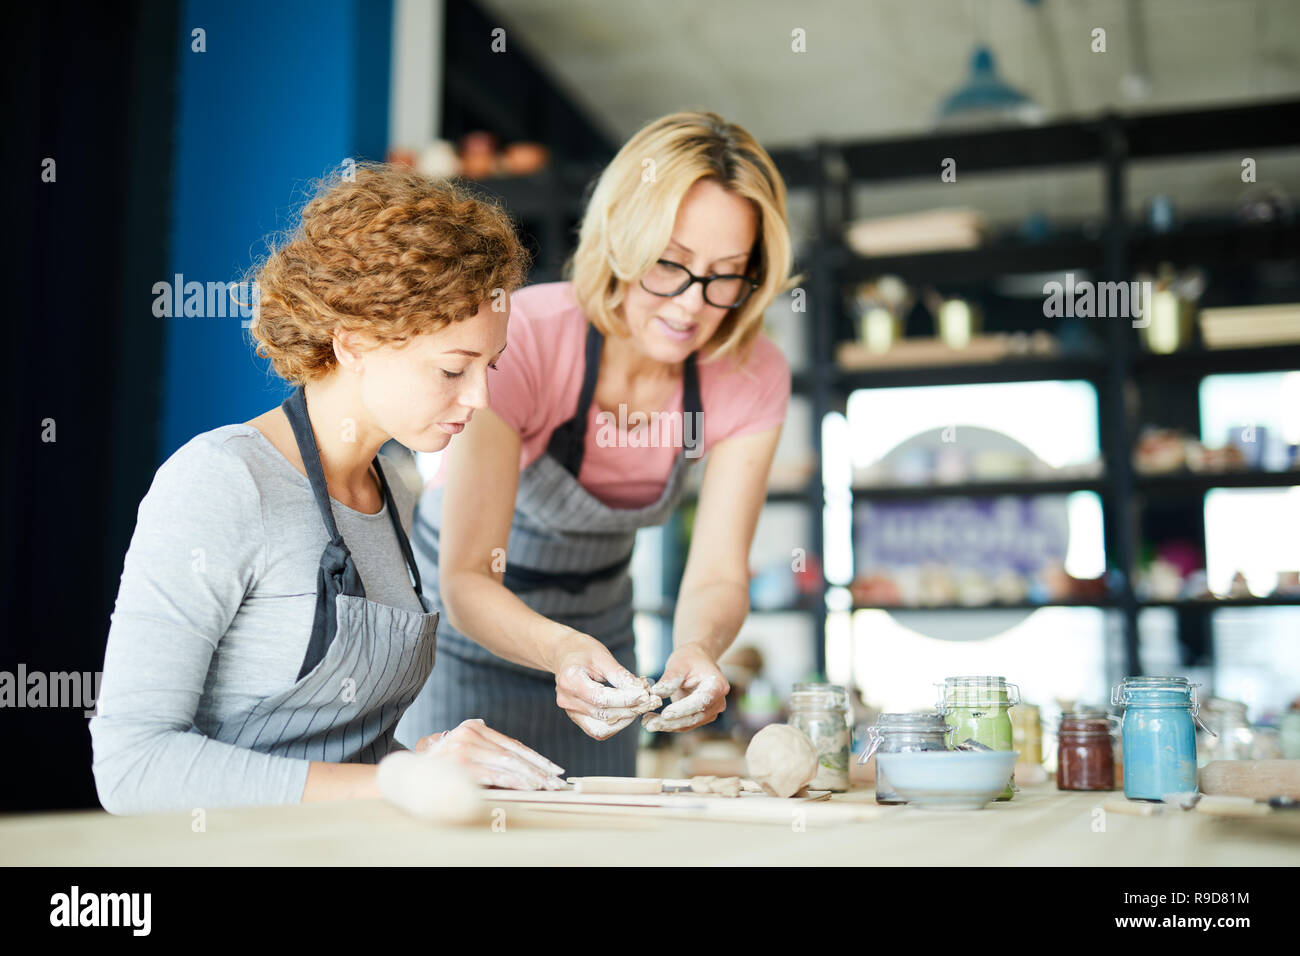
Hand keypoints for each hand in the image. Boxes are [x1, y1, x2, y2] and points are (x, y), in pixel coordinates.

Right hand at [416, 718, 566, 788]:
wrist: (403, 774)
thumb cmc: (439, 767)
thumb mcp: (463, 751)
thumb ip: (487, 752)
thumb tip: (521, 765)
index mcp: (473, 727)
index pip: (512, 744)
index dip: (536, 758)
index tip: (554, 769)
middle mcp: (469, 733)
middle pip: (513, 753)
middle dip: (538, 769)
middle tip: (557, 782)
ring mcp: (463, 747)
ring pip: (506, 762)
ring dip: (530, 777)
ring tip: (546, 787)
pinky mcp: (459, 763)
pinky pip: (492, 774)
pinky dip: (512, 781)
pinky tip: (526, 788)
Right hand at [551, 631, 660, 739]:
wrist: (564, 653)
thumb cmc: (583, 651)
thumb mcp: (602, 656)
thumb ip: (620, 675)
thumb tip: (641, 691)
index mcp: (570, 680)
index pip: (601, 698)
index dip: (625, 699)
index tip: (645, 695)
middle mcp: (566, 699)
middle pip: (602, 714)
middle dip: (630, 709)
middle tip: (652, 701)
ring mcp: (570, 711)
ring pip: (601, 728)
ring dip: (625, 720)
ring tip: (641, 706)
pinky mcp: (576, 717)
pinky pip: (597, 730)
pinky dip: (615, 725)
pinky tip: (629, 712)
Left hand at [642, 644, 728, 732]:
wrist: (697, 661)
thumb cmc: (689, 659)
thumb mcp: (679, 664)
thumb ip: (669, 679)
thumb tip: (655, 694)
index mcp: (717, 685)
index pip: (701, 701)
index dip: (683, 709)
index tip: (665, 713)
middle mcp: (718, 701)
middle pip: (695, 717)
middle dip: (671, 722)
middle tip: (649, 724)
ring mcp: (711, 711)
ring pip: (689, 724)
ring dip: (667, 725)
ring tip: (646, 722)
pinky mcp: (700, 716)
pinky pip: (685, 724)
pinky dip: (669, 724)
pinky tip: (652, 721)